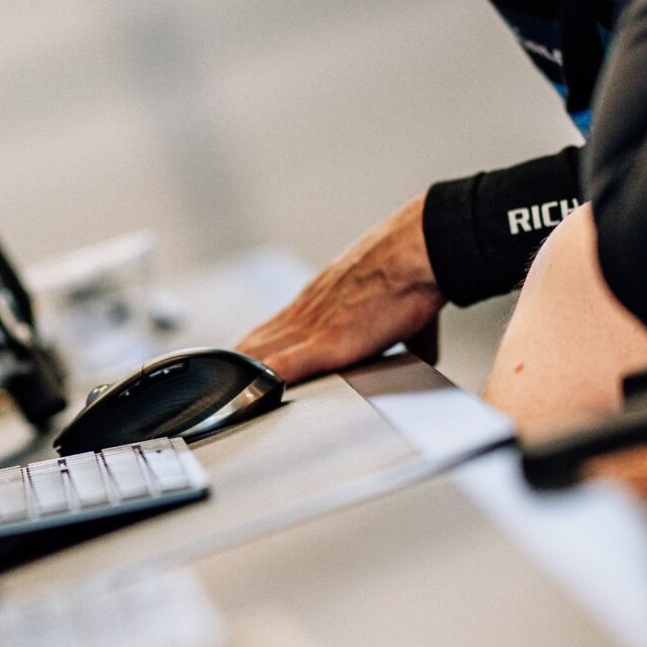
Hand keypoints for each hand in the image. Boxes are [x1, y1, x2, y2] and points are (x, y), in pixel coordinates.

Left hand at [237, 194, 442, 383]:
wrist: (419, 252)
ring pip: (263, 353)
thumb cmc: (413, 273)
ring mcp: (313, 325)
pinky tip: (248, 392)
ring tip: (225, 395)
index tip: (244, 361)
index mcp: (322, 299)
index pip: (277, 327)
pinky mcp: (327, 341)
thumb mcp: (404, 310)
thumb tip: (424, 355)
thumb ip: (407, 337)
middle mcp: (309, 309)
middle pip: (260, 341)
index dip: (258, 347)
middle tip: (221, 385)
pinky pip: (286, 363)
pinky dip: (266, 378)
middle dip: (241, 364)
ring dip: (245, 374)